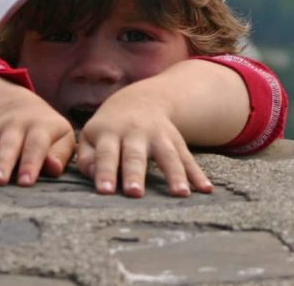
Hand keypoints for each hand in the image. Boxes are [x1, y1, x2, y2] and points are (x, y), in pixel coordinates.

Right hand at [0, 74, 74, 186]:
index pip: (36, 145)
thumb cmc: (50, 135)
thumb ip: (59, 154)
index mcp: (41, 127)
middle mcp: (15, 125)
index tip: (26, 183)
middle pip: (7, 145)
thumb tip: (53, 168)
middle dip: (2, 164)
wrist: (26, 110)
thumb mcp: (63, 139)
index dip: (31, 163)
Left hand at [76, 82, 212, 197]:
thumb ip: (86, 157)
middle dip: (135, 174)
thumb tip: (94, 176)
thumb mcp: (90, 135)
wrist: (142, 100)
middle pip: (136, 156)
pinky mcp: (177, 141)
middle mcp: (136, 133)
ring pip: (168, 156)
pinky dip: (198, 174)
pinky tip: (207, 189)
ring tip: (181, 194)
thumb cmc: (109, 128)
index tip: (105, 191)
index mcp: (110, 132)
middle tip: (134, 193)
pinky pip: (188, 159)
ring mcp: (160, 136)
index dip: (105, 172)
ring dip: (175, 175)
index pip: (106, 154)